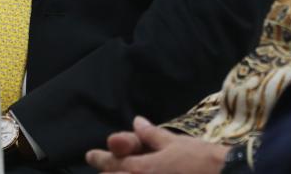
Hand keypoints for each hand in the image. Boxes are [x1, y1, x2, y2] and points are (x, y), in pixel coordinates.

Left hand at [85, 117, 228, 173]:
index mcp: (142, 169)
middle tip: (105, 168)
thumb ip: (152, 135)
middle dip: (109, 173)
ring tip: (119, 169)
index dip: (100, 159)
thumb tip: (137, 122)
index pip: (113, 164)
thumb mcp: (174, 143)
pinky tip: (143, 173)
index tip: (90, 155)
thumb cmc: (199, 159)